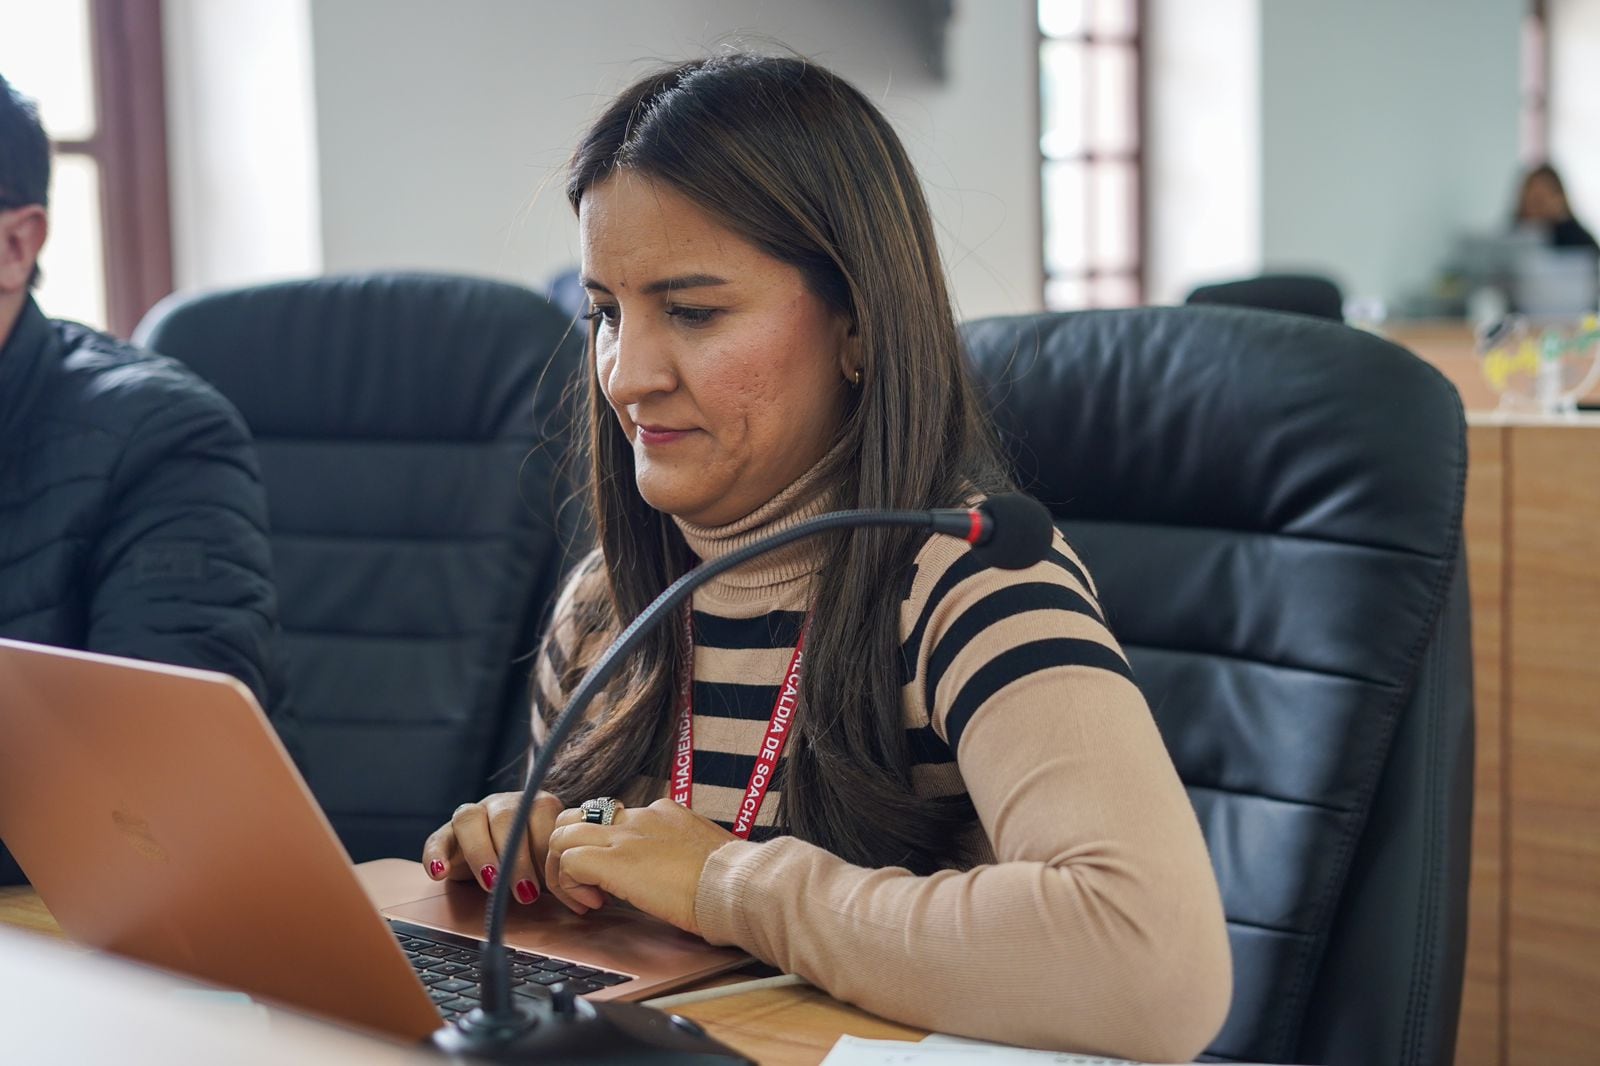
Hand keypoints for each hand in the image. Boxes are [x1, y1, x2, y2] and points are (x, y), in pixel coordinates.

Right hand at [420, 790, 564, 905]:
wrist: (499, 859)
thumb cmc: (534, 864)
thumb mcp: (551, 867)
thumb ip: (565, 876)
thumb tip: (587, 904)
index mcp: (534, 805)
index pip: (541, 812)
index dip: (546, 846)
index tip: (552, 880)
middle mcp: (503, 805)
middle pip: (506, 816)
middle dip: (517, 857)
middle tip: (526, 893)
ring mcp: (474, 815)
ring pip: (470, 819)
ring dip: (481, 853)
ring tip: (492, 884)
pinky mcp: (446, 834)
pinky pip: (437, 838)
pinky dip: (436, 854)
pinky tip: (440, 873)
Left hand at [545, 797, 736, 934]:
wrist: (734, 884)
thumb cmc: (729, 881)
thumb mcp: (699, 856)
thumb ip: (676, 855)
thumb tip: (668, 875)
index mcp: (661, 813)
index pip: (611, 817)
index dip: (601, 848)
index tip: (612, 881)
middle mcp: (639, 816)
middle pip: (576, 817)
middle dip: (569, 852)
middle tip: (586, 887)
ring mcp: (624, 834)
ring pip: (562, 834)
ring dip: (562, 870)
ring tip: (585, 898)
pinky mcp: (614, 859)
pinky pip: (569, 861)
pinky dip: (570, 885)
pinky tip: (594, 905)